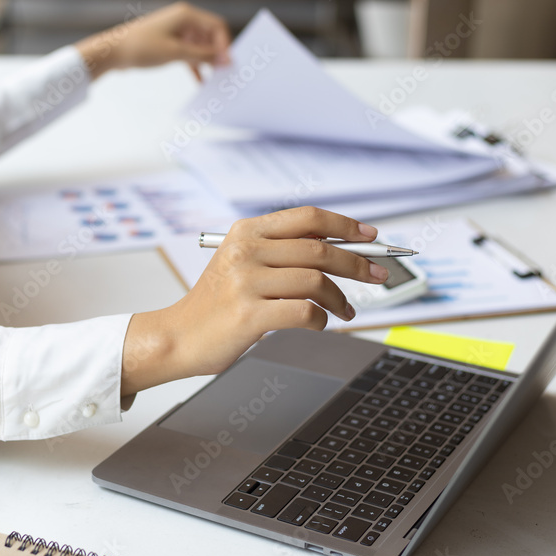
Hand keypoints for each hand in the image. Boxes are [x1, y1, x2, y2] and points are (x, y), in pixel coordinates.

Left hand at [75, 1, 230, 80]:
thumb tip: (226, 60)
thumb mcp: (176, 53)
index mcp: (186, 15)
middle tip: (224, 74)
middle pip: (210, 36)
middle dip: (217, 54)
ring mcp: (176, 31)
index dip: (225, 45)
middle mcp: (183, 20)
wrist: (113, 52)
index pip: (217, 26)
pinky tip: (200, 81)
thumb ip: (203, 56)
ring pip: (200, 46)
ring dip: (206, 61)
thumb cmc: (142, 47)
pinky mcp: (169, 42)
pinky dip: (194, 65)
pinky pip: (188, 53)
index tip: (227, 64)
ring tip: (214, 80)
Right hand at [119, 207, 389, 395]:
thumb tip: (339, 248)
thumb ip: (281, 251)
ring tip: (345, 312)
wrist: (177, 337)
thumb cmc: (215, 306)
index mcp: (245, 232)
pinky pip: (304, 312)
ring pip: (316, 281)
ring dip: (340, 299)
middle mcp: (245, 251)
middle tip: (378, 276)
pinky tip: (318, 324)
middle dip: (357, 264)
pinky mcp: (248, 315)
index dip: (345, 225)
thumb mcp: (241, 264)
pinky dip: (320, 320)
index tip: (371, 237)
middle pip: (319, 249)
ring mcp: (245, 282)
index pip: (307, 218)